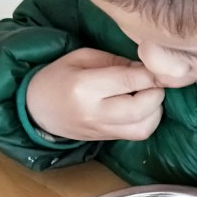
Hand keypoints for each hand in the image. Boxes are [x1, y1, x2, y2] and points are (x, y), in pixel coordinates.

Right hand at [26, 49, 163, 140]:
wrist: (36, 110)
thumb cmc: (57, 77)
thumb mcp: (81, 57)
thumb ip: (114, 61)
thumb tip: (146, 67)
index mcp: (84, 88)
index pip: (129, 81)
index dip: (151, 73)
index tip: (159, 65)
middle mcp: (95, 113)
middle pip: (140, 108)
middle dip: (156, 92)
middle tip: (156, 80)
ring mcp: (101, 130)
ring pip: (143, 127)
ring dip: (155, 110)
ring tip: (149, 94)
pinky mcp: (107, 140)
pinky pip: (137, 134)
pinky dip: (148, 120)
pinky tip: (143, 107)